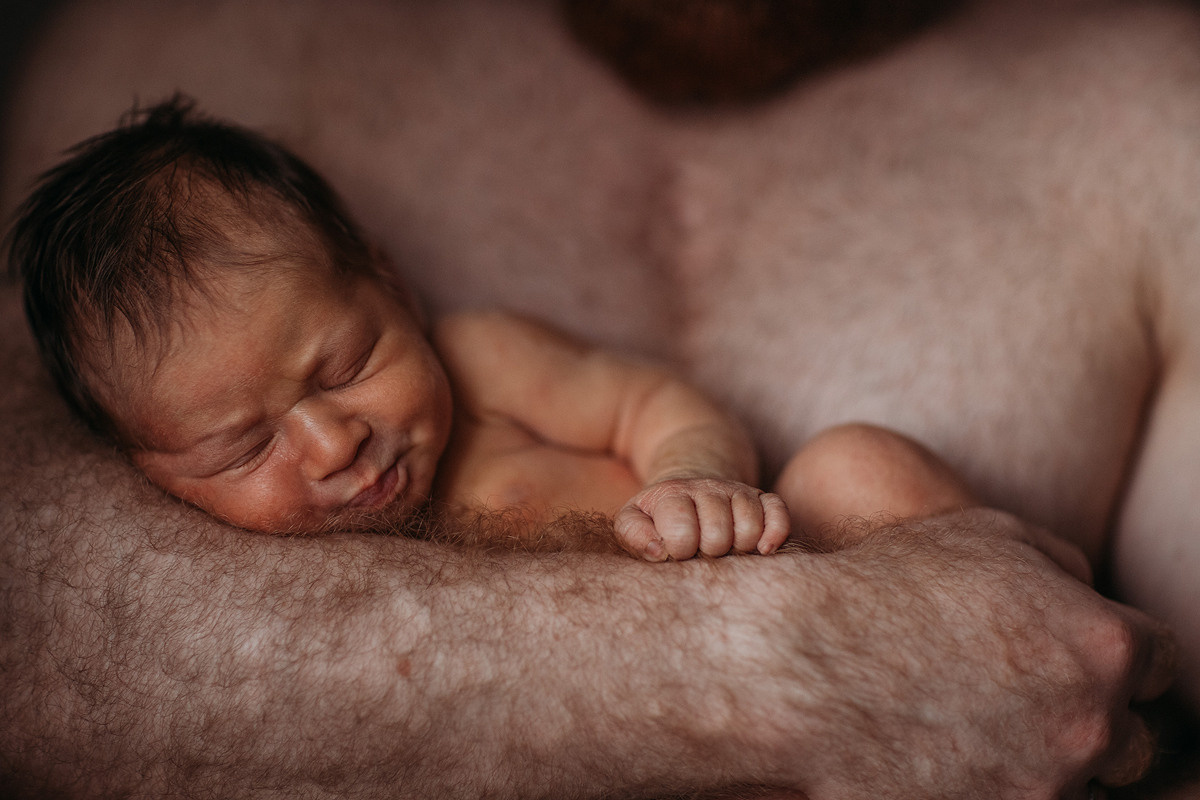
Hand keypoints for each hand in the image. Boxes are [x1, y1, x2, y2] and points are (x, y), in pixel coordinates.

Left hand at [614, 477, 790, 559]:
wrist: (687, 490)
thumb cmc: (658, 517)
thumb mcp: (633, 520)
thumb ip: (633, 534)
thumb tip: (659, 550)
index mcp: (672, 494)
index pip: (682, 530)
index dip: (679, 550)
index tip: (675, 552)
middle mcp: (707, 488)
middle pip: (718, 533)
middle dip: (709, 553)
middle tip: (701, 553)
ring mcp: (737, 491)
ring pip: (750, 527)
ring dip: (739, 549)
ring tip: (724, 551)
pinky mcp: (763, 497)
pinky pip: (779, 514)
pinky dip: (775, 535)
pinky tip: (761, 550)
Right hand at [725, 509, 1177, 798]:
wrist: (805, 665)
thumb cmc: (889, 590)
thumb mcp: (985, 535)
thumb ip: (1061, 563)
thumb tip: (1086, 592)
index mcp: (1102, 645)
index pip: (1155, 661)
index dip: (1111, 653)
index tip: (1069, 654)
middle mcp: (1089, 725)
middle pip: (1127, 737)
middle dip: (1085, 715)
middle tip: (1020, 697)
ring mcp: (1042, 785)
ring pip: (1077, 783)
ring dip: (1046, 760)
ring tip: (979, 729)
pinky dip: (995, 785)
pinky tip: (949, 754)